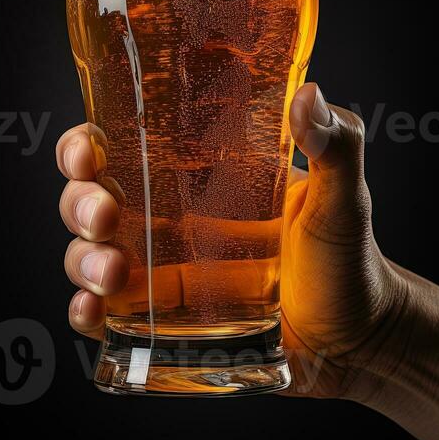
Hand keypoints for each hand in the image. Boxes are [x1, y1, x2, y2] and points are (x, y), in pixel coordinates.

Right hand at [56, 82, 410, 399]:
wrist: (360, 344)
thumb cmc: (350, 262)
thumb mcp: (343, 200)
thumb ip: (337, 147)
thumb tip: (308, 95)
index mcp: (199, 180)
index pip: (124, 146)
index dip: (88, 144)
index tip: (90, 150)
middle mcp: (170, 222)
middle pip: (91, 199)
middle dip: (79, 202)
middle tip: (103, 217)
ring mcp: (163, 276)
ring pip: (89, 255)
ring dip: (81, 259)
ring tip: (111, 275)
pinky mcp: (165, 326)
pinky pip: (109, 317)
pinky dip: (87, 313)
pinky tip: (93, 313)